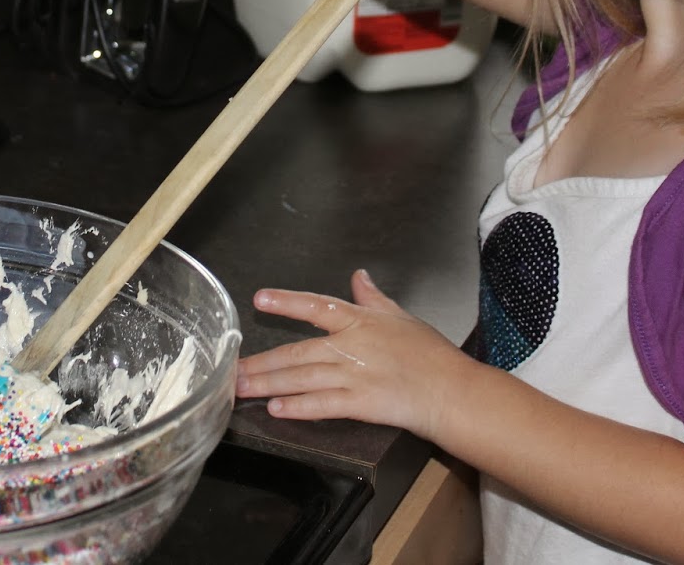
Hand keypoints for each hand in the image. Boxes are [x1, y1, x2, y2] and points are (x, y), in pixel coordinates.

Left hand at [236, 269, 469, 439]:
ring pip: (302, 379)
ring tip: (241, 389)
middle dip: (261, 362)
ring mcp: (354, 376)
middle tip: (232, 369)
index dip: (287, 302)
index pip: (317, 306)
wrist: (451, 390)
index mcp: (360, 321)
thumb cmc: (431, 353)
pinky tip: (276, 409)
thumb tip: (358, 275)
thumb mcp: (401, 316)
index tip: (259, 299)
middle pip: (298, 352)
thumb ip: (373, 298)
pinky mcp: (361, 405)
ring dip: (269, 384)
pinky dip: (298, 407)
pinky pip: (322, 405)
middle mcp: (351, 346)